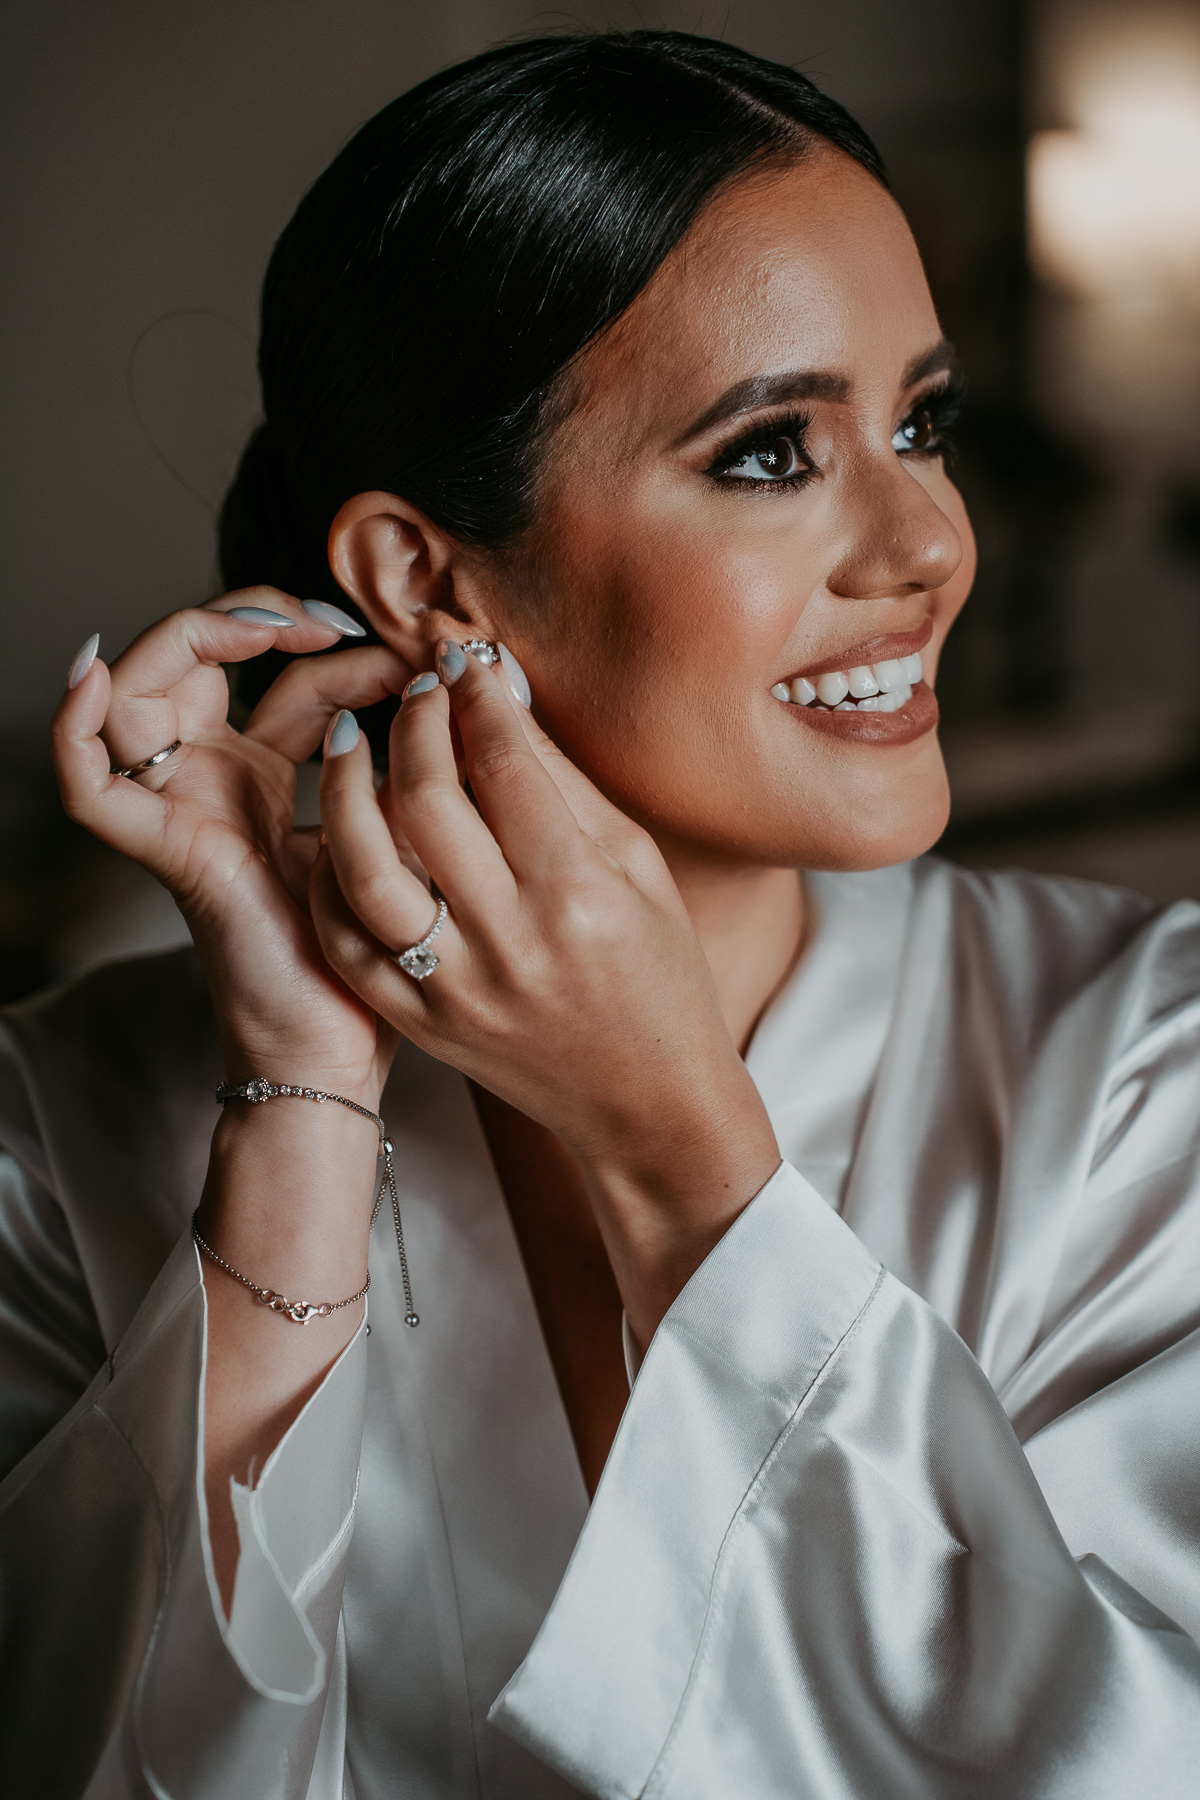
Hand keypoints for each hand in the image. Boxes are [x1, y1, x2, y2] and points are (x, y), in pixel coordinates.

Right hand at [53, 590, 411, 1102]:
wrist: (344, 1043)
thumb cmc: (372, 950)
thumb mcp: (395, 829)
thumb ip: (396, 763)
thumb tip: (442, 686)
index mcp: (266, 776)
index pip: (281, 675)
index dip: (331, 644)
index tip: (405, 651)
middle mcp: (215, 781)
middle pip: (197, 662)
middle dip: (257, 617)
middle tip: (331, 624)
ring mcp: (183, 810)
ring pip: (135, 695)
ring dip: (189, 637)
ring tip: (264, 628)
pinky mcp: (168, 850)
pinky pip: (91, 790)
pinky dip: (73, 731)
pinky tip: (94, 676)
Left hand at [309, 645, 779, 1337]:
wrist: (646, 1102)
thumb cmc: (659, 976)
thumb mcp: (639, 868)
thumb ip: (565, 783)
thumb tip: (501, 695)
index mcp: (578, 895)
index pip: (507, 764)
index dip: (479, 694)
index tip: (467, 658)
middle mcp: (510, 943)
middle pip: (427, 801)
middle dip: (415, 723)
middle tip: (418, 690)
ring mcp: (454, 990)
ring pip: (363, 868)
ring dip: (348, 789)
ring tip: (354, 741)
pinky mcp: (419, 1024)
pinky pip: (346, 937)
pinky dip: (331, 874)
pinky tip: (343, 831)